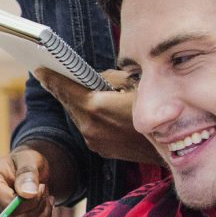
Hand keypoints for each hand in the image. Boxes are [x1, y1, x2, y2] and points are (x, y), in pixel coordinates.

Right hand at [0, 146, 60, 216]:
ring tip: (44, 204)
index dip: (32, 201)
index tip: (41, 188)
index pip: (8, 204)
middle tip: (45, 195)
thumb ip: (28, 173)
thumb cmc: (23, 164)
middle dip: (39, 209)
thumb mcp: (29, 160)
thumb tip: (28, 194)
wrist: (20, 176)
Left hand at [44, 72, 158, 163]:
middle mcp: (90, 127)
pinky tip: (89, 105)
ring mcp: (94, 141)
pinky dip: (87, 115)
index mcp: (95, 107)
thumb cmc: (159, 107)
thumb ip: (108, 78)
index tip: (40, 67)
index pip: (66, 88)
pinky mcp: (101, 149)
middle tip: (48, 73)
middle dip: (61, 88)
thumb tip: (94, 79)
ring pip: (78, 116)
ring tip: (68, 86)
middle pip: (69, 103)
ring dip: (75, 102)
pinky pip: (88, 127)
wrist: (175, 145)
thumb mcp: (134, 82)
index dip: (52, 77)